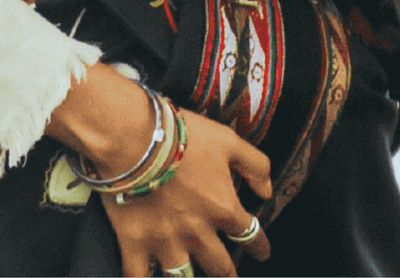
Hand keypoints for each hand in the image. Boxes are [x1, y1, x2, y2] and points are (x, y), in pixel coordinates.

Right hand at [101, 108, 272, 277]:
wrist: (133, 137)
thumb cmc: (179, 135)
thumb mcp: (229, 141)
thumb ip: (255, 166)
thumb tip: (266, 190)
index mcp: (222, 208)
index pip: (251, 235)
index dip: (260, 246)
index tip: (262, 252)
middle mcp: (197, 232)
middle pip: (221, 266)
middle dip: (228, 273)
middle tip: (229, 274)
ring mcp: (166, 241)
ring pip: (182, 276)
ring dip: (187, 277)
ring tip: (187, 277)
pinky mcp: (135, 242)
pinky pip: (138, 274)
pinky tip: (146, 276)